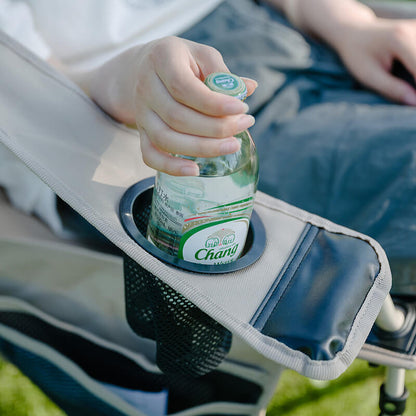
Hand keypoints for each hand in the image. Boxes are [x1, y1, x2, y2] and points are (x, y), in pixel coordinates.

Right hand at [88, 36, 256, 175]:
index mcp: (162, 59)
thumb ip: (223, 73)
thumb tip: (250, 88)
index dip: (214, 103)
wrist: (147, 68)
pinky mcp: (142, 132)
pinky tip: (195, 170)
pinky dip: (170, 167)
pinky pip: (150, 156)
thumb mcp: (202, 55)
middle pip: (177, 117)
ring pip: (166, 139)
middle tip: (244, 125)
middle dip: (216, 127)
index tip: (242, 108)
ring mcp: (141, 113)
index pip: (184, 88)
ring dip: (201, 148)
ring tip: (232, 146)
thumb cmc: (183, 61)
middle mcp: (145, 87)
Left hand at [332, 18, 415, 105]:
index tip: (414, 104)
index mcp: (400, 40)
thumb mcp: (368, 76)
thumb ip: (392, 89)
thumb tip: (415, 103)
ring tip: (412, 90)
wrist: (355, 32)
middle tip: (412, 100)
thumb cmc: (358, 56)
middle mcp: (414, 29)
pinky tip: (410, 76)